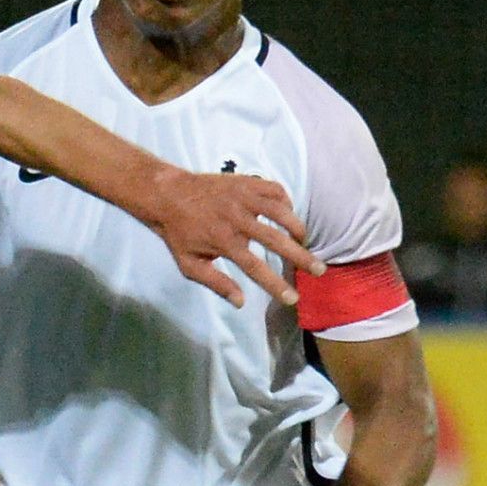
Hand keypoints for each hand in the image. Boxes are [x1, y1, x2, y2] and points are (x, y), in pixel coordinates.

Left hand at [150, 170, 322, 308]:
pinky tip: (287, 213)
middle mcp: (238, 219)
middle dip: (301, 257)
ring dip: (297, 227)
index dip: (276, 285)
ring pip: (281, 211)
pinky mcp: (245, 182)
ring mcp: (243, 197)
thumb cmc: (178, 232)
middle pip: (277, 240)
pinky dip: (286, 202)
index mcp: (224, 242)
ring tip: (304, 241)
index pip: (256, 268)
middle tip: (319, 270)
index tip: (292, 298)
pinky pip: (275, 190)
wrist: (167, 194)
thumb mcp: (190, 264)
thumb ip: (216, 283)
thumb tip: (241, 302)